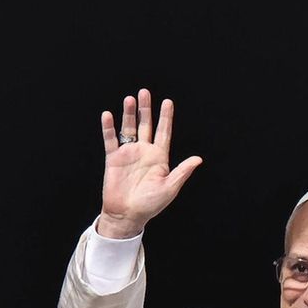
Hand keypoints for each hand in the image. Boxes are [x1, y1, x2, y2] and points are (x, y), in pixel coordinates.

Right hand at [97, 88, 203, 238]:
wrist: (127, 215)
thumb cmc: (150, 205)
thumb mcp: (169, 188)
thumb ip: (182, 172)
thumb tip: (198, 159)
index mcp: (159, 158)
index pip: (163, 132)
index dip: (165, 117)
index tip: (168, 102)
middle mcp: (144, 152)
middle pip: (145, 125)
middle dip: (145, 109)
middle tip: (145, 92)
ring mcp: (128, 154)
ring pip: (129, 128)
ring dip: (128, 114)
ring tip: (129, 99)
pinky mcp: (113, 159)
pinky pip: (111, 140)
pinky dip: (109, 128)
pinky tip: (108, 115)